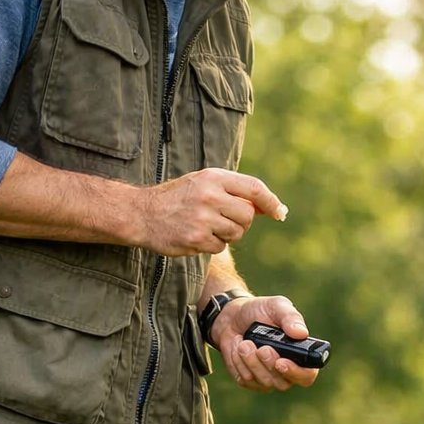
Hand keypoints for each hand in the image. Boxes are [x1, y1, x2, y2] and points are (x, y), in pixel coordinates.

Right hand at [134, 169, 287, 255]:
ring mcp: (203, 218)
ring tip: (206, 226)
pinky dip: (213, 245)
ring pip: (236, 233)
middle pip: (247, 215)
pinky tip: (197, 236)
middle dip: (242, 222)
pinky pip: (221, 247)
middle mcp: (209, 195)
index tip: (280, 212)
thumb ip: (233, 191)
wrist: (142, 213)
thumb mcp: (203, 183)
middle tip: (223, 219)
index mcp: (213, 177)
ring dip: (227, 234)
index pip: (253, 188)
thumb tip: (268, 207)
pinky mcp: (196, 238)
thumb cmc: (178, 198)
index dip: (271, 201)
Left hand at [210, 294, 318, 393]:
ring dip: (251, 361)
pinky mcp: (250, 381)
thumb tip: (301, 333)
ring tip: (245, 342)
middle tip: (261, 348)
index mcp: (300, 355)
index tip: (281, 362)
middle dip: (269, 364)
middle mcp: (287, 372)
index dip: (296, 373)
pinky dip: (238, 362)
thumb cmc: (260, 311)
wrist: (233, 317)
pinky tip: (238, 348)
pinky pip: (245, 380)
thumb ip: (291, 318)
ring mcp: (268, 379)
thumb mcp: (277, 306)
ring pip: (263, 382)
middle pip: (283, 383)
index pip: (307, 376)